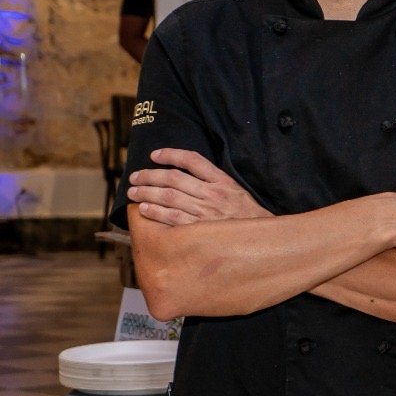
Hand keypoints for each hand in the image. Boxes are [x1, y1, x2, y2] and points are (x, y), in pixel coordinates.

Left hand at [128, 148, 269, 225]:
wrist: (262, 241)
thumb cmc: (247, 217)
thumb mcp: (237, 191)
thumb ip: (215, 182)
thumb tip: (186, 173)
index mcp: (222, 182)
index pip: (192, 160)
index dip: (171, 155)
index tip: (155, 155)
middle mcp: (212, 194)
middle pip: (174, 178)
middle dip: (150, 175)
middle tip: (135, 176)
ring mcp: (205, 212)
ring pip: (169, 197)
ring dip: (147, 192)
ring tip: (133, 191)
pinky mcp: (199, 230)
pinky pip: (171, 218)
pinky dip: (155, 211)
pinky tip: (144, 208)